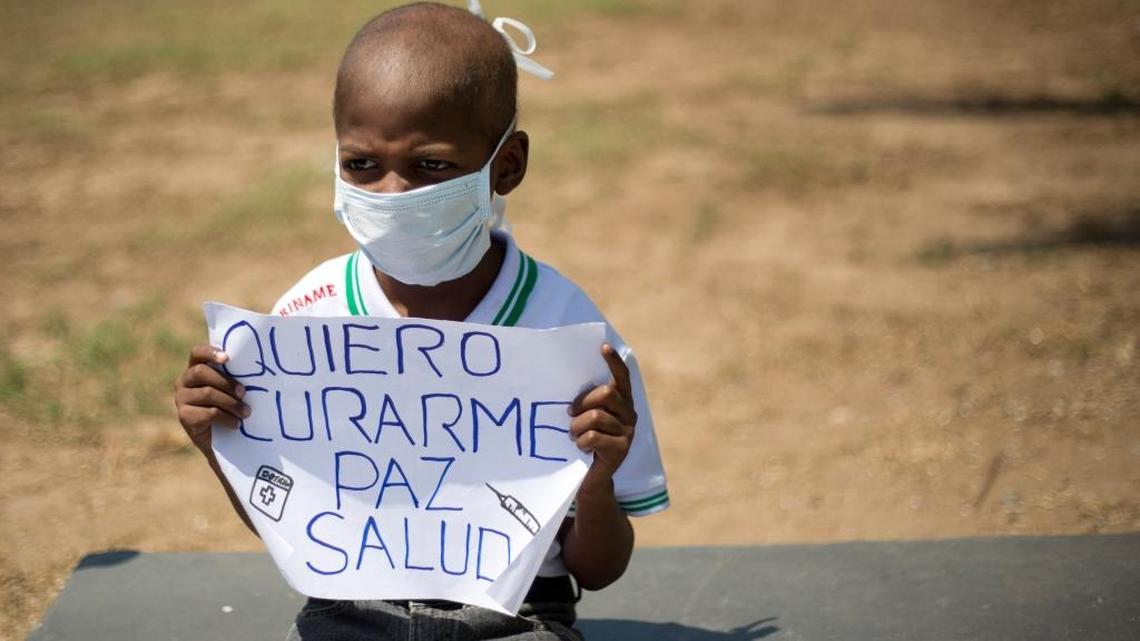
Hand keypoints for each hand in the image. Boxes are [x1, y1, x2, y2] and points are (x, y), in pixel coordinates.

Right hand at [174, 344, 249, 452]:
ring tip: (246, 412)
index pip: (197, 352)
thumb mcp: (235, 390)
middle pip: (201, 372)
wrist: (226, 441)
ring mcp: (181, 399)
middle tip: (244, 393)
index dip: (210, 352)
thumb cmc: (234, 408)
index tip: (227, 358)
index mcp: (197, 368)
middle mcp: (184, 381)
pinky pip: (208, 413)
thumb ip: (237, 375)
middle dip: (226, 382)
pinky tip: (236, 424)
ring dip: (231, 403)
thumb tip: (261, 366)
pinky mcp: (184, 416)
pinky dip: (227, 418)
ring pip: (208, 393)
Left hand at [569, 343, 636, 492]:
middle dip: (582, 402)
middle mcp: (630, 414)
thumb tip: (567, 380)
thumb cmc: (583, 441)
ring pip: (595, 416)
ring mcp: (628, 432)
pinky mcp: (621, 450)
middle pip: (605, 393)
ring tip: (574, 435)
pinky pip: (593, 437)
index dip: (614, 361)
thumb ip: (586, 401)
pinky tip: (581, 449)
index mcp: (622, 401)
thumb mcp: (585, 417)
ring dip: (576, 426)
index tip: (602, 346)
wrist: (589, 479)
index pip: (622, 376)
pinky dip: (580, 443)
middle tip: (570, 413)